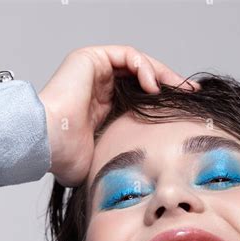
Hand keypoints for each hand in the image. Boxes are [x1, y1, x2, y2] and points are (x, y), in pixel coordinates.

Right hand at [38, 45, 199, 184]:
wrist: (48, 145)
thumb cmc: (67, 158)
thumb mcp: (105, 159)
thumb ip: (123, 159)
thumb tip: (144, 184)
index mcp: (101, 109)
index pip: (138, 97)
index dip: (162, 102)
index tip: (184, 111)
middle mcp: (98, 87)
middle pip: (141, 77)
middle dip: (169, 83)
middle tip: (191, 93)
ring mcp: (93, 71)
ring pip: (137, 63)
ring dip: (160, 73)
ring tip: (176, 90)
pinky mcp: (90, 59)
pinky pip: (127, 55)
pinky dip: (144, 66)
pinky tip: (153, 87)